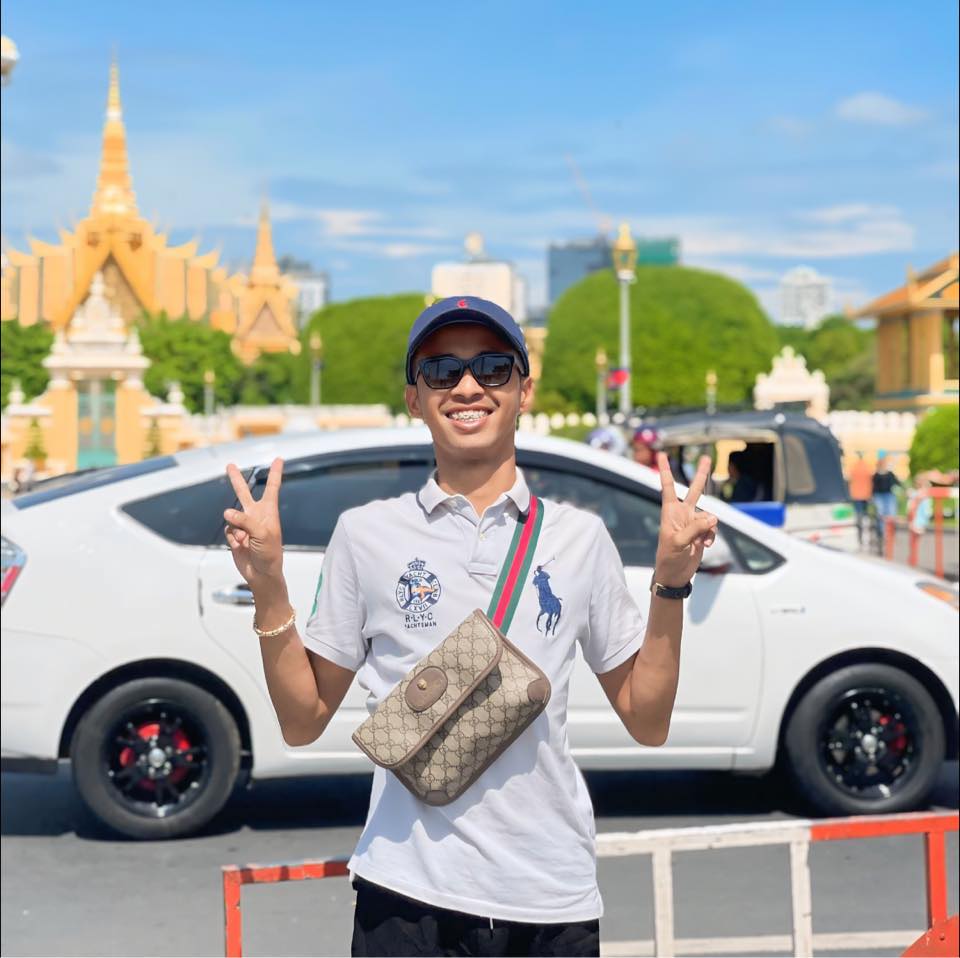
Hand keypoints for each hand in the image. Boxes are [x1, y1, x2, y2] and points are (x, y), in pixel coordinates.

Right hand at [223, 458, 284, 589]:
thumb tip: (227, 512)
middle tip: (229, 465)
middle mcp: (256, 515)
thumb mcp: (262, 533)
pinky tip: (240, 545)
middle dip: (236, 479)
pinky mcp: (234, 535)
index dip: (275, 473)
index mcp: (268, 512)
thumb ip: (244, 520)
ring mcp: (244, 525)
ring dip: (236, 527)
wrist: (261, 573)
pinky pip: (228, 530)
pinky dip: (232, 537)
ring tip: (244, 539)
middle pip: (244, 493)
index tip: (278, 459)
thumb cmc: (269, 553)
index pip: (271, 487)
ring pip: (232, 516)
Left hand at [654, 452, 717, 588]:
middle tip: (706, 458)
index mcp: (670, 512)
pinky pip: (712, 528)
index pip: (668, 487)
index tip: (661, 455)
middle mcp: (682, 514)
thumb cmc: (668, 557)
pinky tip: (704, 545)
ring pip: (709, 516)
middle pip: (694, 490)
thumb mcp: (678, 542)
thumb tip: (713, 517)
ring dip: (708, 528)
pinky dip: (711, 536)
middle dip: (701, 475)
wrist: (675, 575)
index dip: (665, 471)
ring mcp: (693, 523)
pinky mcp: (701, 533)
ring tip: (701, 541)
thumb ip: (696, 528)